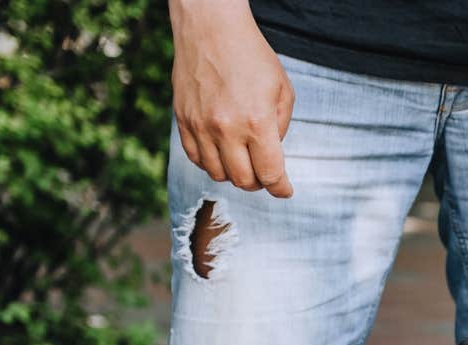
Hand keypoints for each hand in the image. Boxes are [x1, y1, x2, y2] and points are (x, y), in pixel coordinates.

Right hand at [171, 0, 295, 196]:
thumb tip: (272, 156)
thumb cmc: (252, 57)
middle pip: (244, 181)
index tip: (285, 191)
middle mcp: (226, 129)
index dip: (281, 189)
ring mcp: (201, 126)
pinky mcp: (183, 120)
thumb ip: (281, 128)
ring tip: (243, 161)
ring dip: (234, 174)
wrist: (211, 29)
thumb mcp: (282, 90)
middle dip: (259, 183)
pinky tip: (221, 152)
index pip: (270, 174)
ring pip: (217, 173)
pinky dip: (210, 163)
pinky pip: (195, 158)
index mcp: (257, 123)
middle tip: (264, 174)